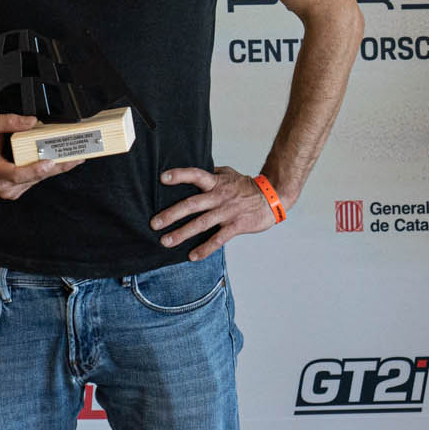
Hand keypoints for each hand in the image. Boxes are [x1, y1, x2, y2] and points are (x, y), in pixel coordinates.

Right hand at [0, 113, 68, 200]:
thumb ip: (9, 121)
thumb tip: (32, 122)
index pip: (16, 174)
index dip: (35, 169)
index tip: (50, 162)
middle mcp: (1, 183)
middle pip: (34, 177)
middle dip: (57, 167)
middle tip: (76, 157)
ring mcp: (9, 189)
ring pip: (38, 179)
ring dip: (56, 169)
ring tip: (74, 157)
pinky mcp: (15, 189)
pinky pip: (36, 180)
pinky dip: (48, 170)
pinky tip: (61, 161)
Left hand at [152, 166, 276, 260]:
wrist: (274, 196)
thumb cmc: (248, 186)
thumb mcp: (229, 174)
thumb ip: (211, 174)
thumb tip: (192, 172)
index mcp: (217, 183)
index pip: (196, 175)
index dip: (180, 175)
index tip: (162, 178)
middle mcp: (220, 196)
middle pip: (193, 204)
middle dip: (172, 214)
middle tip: (154, 223)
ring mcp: (228, 212)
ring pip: (202, 223)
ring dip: (182, 233)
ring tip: (166, 242)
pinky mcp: (237, 225)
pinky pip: (219, 239)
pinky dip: (205, 248)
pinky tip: (192, 256)